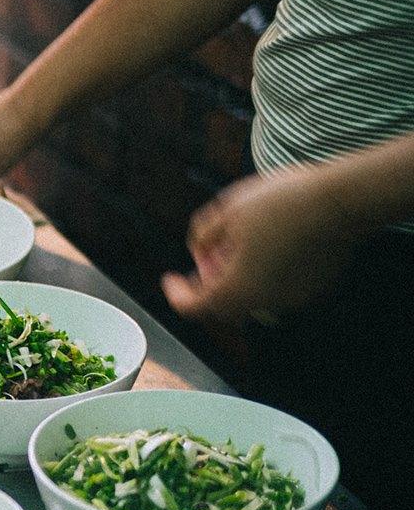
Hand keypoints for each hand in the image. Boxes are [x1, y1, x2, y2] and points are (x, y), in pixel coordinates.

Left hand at [162, 165, 356, 324]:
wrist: (340, 201)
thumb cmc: (281, 204)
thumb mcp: (227, 211)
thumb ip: (203, 236)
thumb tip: (199, 248)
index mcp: (236, 289)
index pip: (193, 308)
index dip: (177, 294)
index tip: (170, 279)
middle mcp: (263, 303)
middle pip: (223, 307)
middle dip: (208, 286)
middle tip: (205, 261)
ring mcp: (290, 299)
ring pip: (251, 299)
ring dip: (236, 280)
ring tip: (236, 247)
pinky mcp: (312, 289)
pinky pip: (276, 290)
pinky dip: (262, 276)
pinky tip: (266, 248)